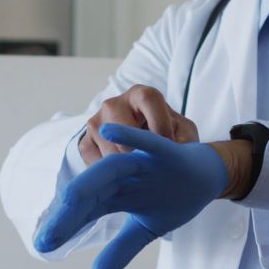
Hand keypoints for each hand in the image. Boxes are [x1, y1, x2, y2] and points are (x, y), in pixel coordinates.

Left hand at [35, 124, 227, 268]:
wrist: (206, 173)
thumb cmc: (170, 197)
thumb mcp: (145, 229)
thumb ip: (121, 249)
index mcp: (113, 194)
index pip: (84, 212)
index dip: (64, 227)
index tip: (42, 246)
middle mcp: (120, 176)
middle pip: (90, 193)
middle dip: (69, 214)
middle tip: (46, 237)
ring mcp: (141, 162)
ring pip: (111, 169)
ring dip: (90, 182)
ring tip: (67, 199)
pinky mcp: (164, 151)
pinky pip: (146, 141)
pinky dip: (129, 136)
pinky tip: (109, 131)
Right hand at [79, 85, 198, 165]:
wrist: (143, 150)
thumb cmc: (167, 136)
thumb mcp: (182, 134)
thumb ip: (183, 139)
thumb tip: (172, 152)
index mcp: (142, 95)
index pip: (149, 99)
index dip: (160, 125)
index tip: (167, 145)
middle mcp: (114, 104)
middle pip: (124, 130)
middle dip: (141, 152)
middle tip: (151, 161)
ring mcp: (96, 122)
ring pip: (110, 150)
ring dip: (128, 166)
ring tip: (140, 168)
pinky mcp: (85, 143)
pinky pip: (96, 162)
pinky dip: (113, 173)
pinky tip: (125, 172)